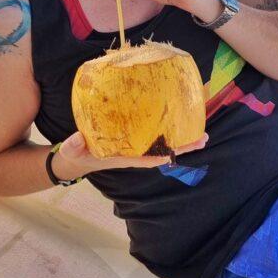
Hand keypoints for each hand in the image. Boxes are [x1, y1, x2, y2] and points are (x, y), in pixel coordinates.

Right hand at [55, 129, 209, 178]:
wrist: (77, 157)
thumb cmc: (77, 155)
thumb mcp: (73, 152)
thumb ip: (74, 146)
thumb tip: (76, 139)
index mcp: (123, 158)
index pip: (147, 158)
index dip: (162, 154)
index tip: (177, 152)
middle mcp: (135, 153)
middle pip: (163, 150)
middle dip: (183, 146)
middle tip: (204, 138)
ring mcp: (137, 146)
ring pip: (164, 143)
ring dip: (183, 138)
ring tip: (203, 131)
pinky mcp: (136, 137)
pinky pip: (157, 134)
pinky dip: (170, 128)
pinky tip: (181, 119)